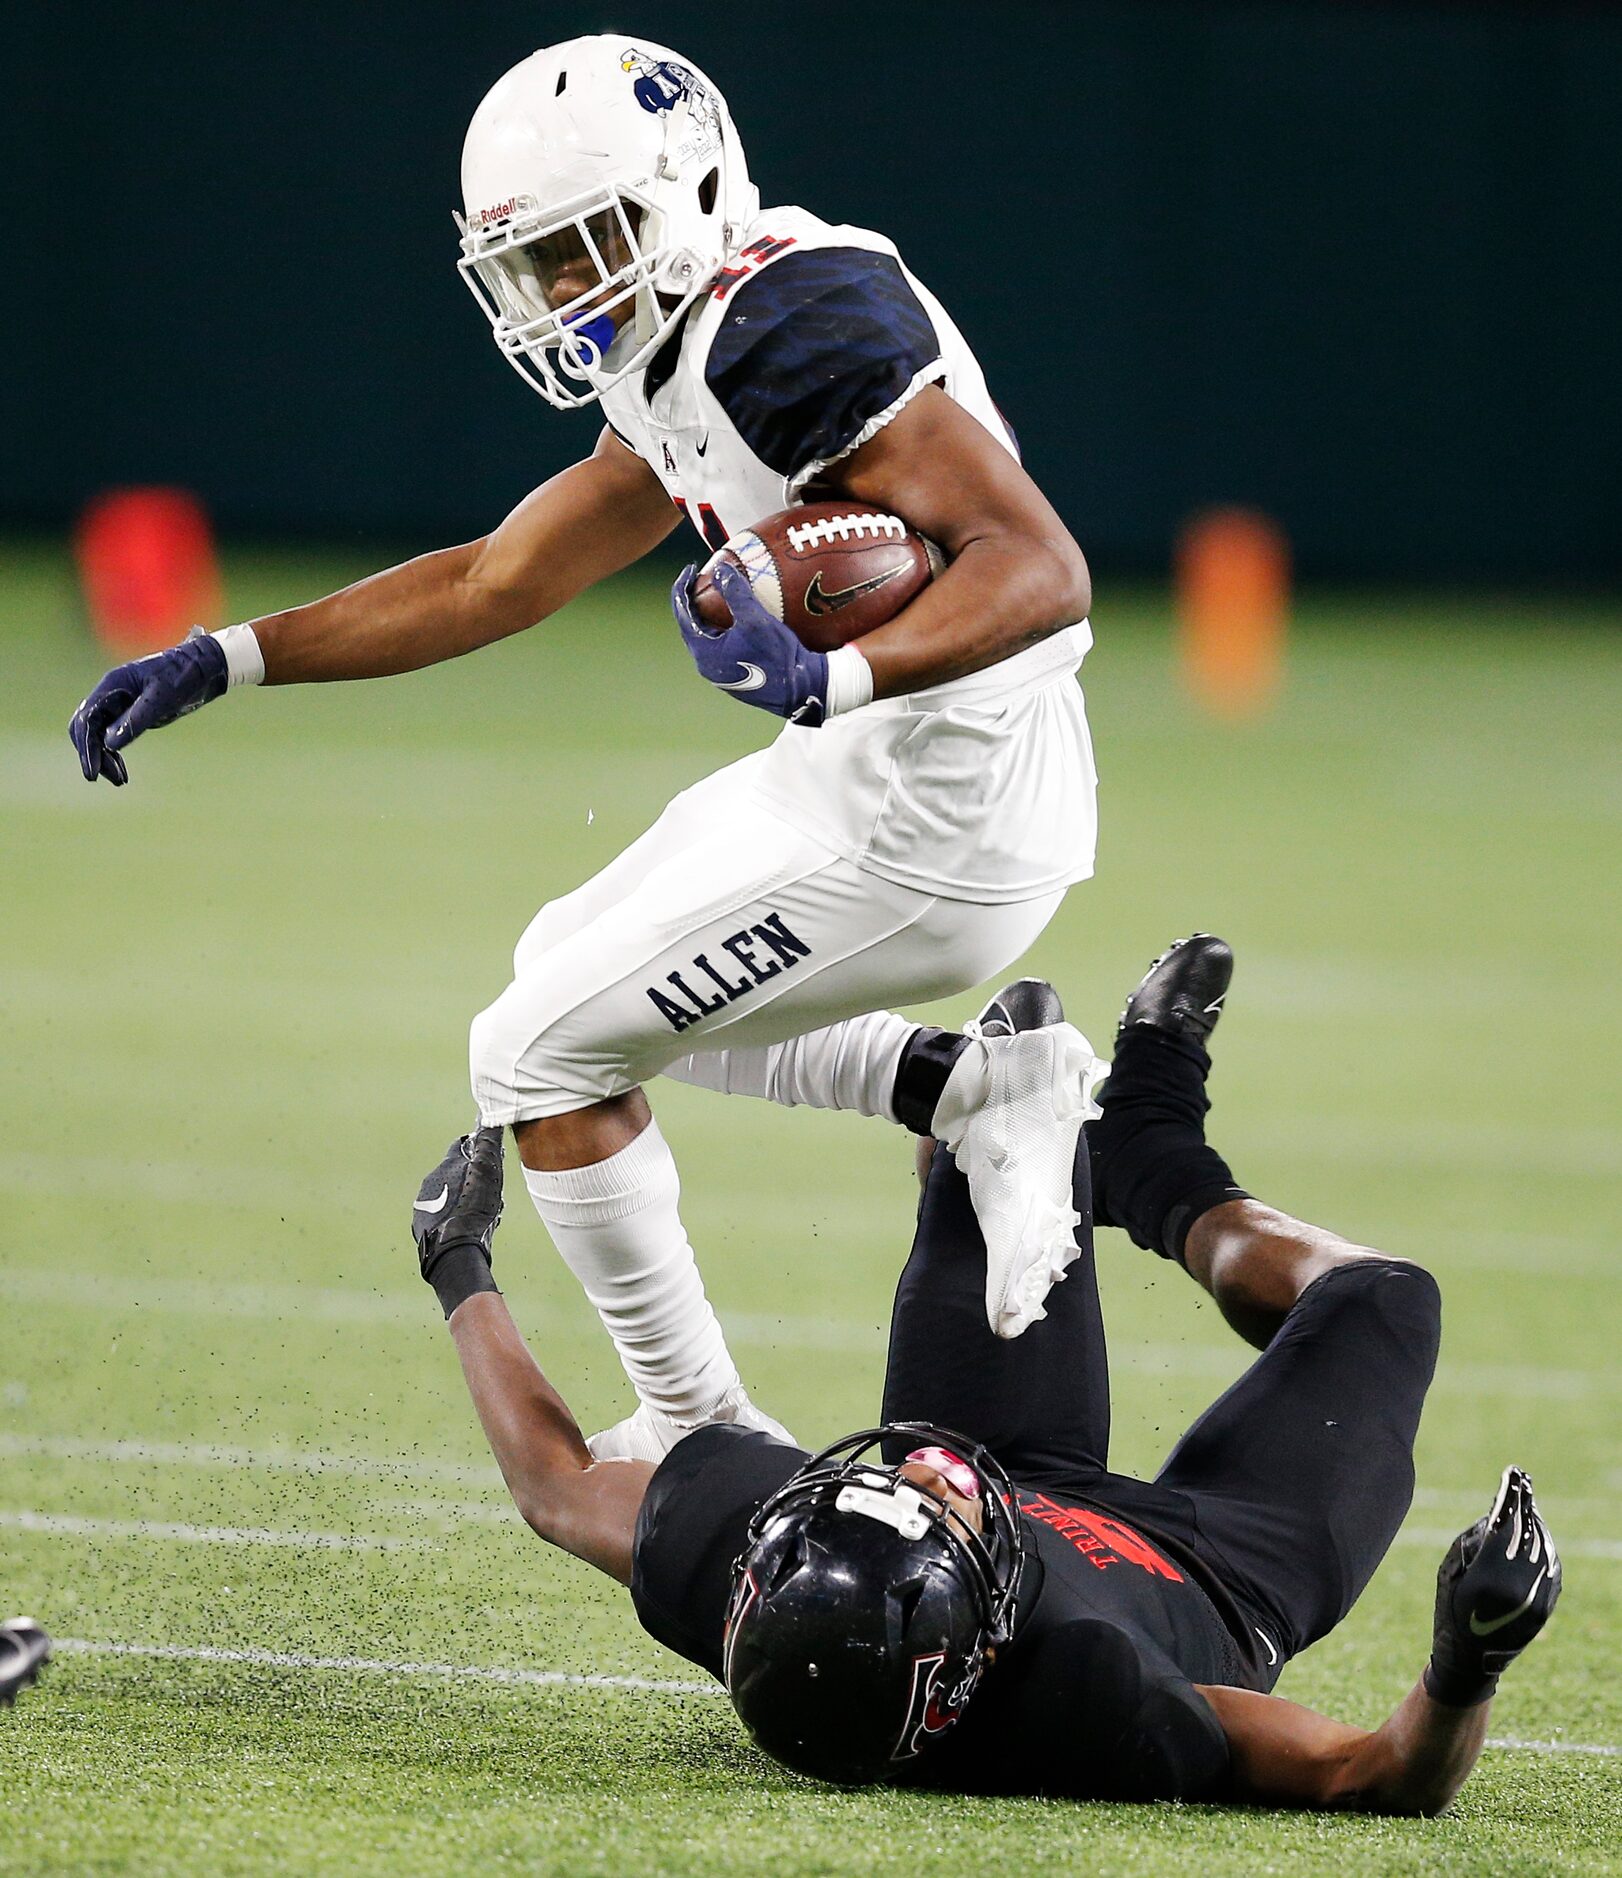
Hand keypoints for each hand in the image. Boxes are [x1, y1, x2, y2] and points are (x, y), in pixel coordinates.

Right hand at [69, 630, 227, 784]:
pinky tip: (121, 771)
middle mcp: (109, 694)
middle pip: (86, 728)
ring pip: (97, 735)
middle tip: (110, 778)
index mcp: (112, 684)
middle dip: (93, 754)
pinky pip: (112, 736)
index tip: (92, 771)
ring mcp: (118, 704)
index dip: (88, 746)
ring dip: (103, 758)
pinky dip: (113, 754)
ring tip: (119, 780)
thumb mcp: (161, 698)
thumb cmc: (183, 675)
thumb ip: (135, 719)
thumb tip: (109, 744)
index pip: (87, 719)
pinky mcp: (129, 714)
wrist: (203, 666)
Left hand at [413, 1127, 504, 1300]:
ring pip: (447, 1192)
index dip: (475, 1145)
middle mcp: (431, 1179)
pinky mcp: (421, 1222)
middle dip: (472, 1178)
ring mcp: (424, 1201)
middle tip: (488, 1192)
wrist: (453, 1248)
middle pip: (455, 1170)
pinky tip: (464, 1226)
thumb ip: (488, 1145)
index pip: (461, 1144)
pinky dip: (451, 1215)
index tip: (485, 1151)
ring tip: (479, 1214)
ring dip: (462, 1198)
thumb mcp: (489, 1173)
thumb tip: (491, 1121)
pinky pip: (439, 1212)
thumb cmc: (473, 1210)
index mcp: (448, 1165)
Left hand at [672, 562, 829, 725]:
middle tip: (702, 579)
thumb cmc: (777, 656)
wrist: (801, 690)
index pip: (682, 613)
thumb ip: (735, 592)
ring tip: (716, 594)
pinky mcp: (734, 674)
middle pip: (690, 625)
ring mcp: (720, 672)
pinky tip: (735, 617)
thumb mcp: (755, 620)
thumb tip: (719, 568)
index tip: (692, 567)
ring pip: (706, 636)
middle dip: (693, 599)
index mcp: (704, 653)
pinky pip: (720, 644)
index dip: (683, 586)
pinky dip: (721, 626)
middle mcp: (706, 665)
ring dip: (707, 614)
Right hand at [1426, 1465, 1560, 1706]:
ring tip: (1530, 1503)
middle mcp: (1516, 1587)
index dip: (1509, 1498)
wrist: (1471, 1660)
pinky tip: (1540, 1531)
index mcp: (1486, 1577)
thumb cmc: (1450, 1611)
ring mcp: (1535, 1598)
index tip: (1511, 1476)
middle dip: (1524, 1504)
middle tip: (1523, 1480)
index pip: (1503, 1525)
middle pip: (1525, 1533)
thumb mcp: (1449, 1571)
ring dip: (1537, 1522)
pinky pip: (1551, 1567)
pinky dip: (1546, 1544)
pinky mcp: (1545, 1607)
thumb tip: (1497, 1515)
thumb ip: (1472, 1541)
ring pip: (1542, 1547)